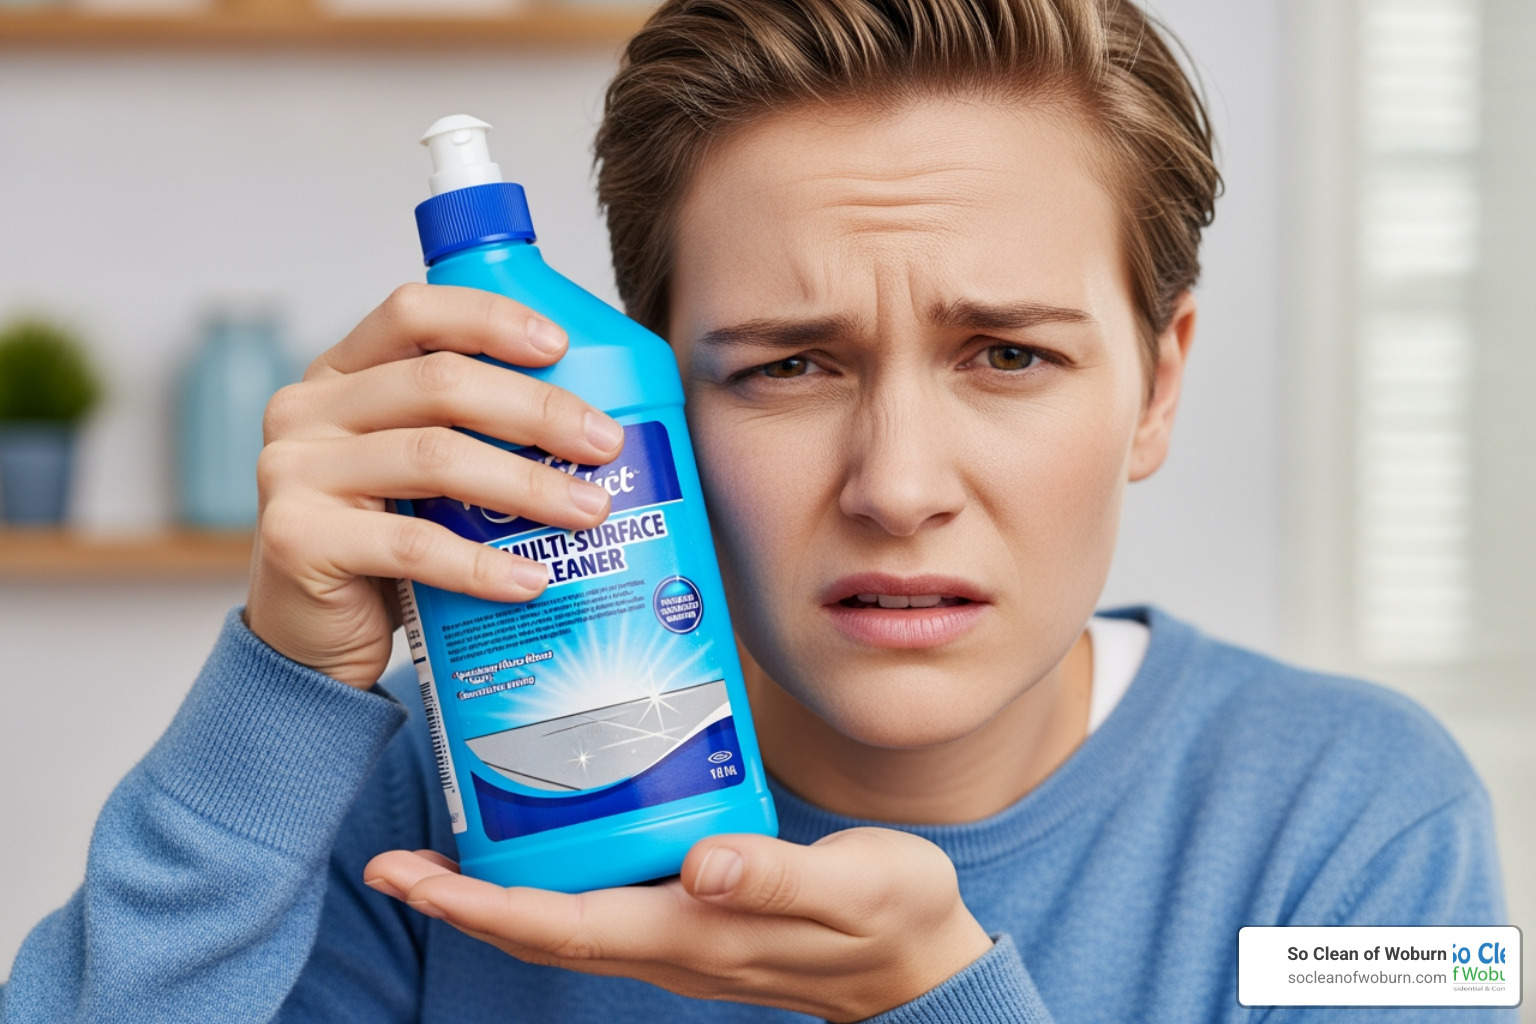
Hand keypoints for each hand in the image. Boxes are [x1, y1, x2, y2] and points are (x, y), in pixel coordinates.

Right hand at [245, 283, 624, 688]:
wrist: (314, 640)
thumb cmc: (384, 546)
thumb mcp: (420, 472)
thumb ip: (468, 431)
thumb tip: (596, 422)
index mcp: (341, 373)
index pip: (413, 313)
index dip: (488, 319)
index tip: (561, 345)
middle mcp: (307, 409)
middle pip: (438, 383)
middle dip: (536, 409)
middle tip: (605, 443)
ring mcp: (292, 471)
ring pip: (433, 459)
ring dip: (526, 486)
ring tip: (591, 512)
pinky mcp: (296, 538)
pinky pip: (413, 545)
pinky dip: (483, 565)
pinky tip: (533, 580)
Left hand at [364, 828, 993, 1021]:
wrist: (926, 964)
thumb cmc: (894, 918)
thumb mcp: (852, 888)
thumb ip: (778, 876)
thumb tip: (703, 865)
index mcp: (694, 933)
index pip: (563, 926)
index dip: (479, 906)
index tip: (410, 877)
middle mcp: (672, 943)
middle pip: (545, 928)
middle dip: (463, 901)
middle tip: (394, 859)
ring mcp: (683, 938)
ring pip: (570, 920)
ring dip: (499, 893)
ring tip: (451, 840)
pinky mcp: (701, 919)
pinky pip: (608, 903)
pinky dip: (559, 876)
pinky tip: (557, 830)